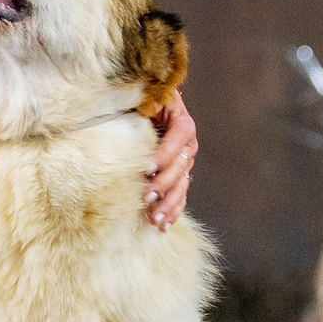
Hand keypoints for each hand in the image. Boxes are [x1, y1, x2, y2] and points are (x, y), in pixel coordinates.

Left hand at [145, 91, 197, 230]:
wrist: (151, 107)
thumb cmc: (144, 100)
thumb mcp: (145, 96)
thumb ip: (143, 100)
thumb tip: (135, 105)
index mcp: (182, 122)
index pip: (178, 138)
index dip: (165, 153)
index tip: (148, 167)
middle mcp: (188, 145)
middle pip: (180, 167)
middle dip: (163, 183)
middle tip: (146, 196)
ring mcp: (185, 163)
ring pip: (181, 186)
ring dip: (168, 204)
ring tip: (154, 219)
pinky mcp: (179, 177)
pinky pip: (180, 197)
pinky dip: (173, 212)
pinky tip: (163, 226)